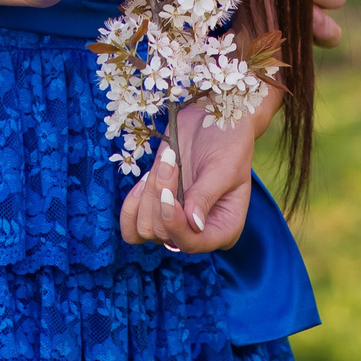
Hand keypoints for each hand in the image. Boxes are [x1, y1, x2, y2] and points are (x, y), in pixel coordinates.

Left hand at [119, 109, 255, 253]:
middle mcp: (198, 232)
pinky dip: (132, 205)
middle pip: (164, 234)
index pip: (192, 243)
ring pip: (145, 229)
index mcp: (223, 229)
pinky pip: (133, 224)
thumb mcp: (224, 167)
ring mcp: (175, 222)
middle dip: (161, 197)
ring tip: (164, 164)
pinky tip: (145, 179)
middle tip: (171, 160)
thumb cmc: (228, 141)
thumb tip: (193, 224)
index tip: (167, 193)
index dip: (174, 223)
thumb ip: (206, 196)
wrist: (211, 117)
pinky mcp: (157, 209)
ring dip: (148, 195)